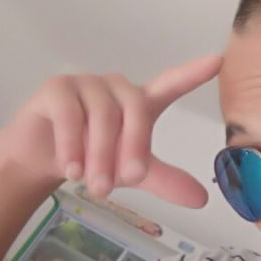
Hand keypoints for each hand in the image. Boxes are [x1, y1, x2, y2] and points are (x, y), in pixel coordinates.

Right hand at [0, 54, 221, 207]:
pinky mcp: (58, 87)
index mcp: (142, 102)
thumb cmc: (96, 159)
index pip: (171, 83)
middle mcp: (118, 88)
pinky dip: (72, 145)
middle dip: (131, 149)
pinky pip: (70, 115)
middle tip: (125, 181)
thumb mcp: (133, 173)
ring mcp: (88, 83)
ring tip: (93, 184)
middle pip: (136, 110)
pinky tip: (71, 169)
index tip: (217, 61)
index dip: (192, 73)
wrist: (44, 160)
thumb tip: (202, 199)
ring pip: (102, 116)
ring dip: (99, 155)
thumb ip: (166, 180)